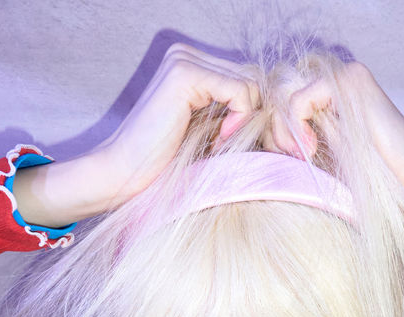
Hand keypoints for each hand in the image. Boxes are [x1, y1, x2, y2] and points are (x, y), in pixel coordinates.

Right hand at [14, 43, 260, 226]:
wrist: (125, 174)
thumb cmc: (166, 163)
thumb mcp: (209, 133)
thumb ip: (235, 115)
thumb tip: (278, 114)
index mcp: (191, 65)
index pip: (247, 79)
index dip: (252, 115)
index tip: (238, 145)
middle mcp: (187, 55)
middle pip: (253, 80)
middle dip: (253, 119)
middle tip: (230, 149)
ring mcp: (185, 60)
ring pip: (251, 86)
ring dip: (243, 123)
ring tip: (217, 147)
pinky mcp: (186, 75)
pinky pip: (241, 93)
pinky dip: (238, 122)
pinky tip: (215, 143)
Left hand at [266, 61, 403, 241]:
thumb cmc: (363, 179)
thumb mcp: (316, 161)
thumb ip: (291, 144)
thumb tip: (250, 141)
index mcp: (324, 98)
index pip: (276, 102)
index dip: (270, 132)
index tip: (280, 162)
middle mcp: (332, 81)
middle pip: (275, 96)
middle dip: (273, 133)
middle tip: (289, 161)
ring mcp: (342, 77)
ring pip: (283, 95)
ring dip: (282, 132)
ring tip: (300, 158)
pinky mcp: (350, 82)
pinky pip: (299, 99)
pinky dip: (296, 127)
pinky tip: (310, 150)